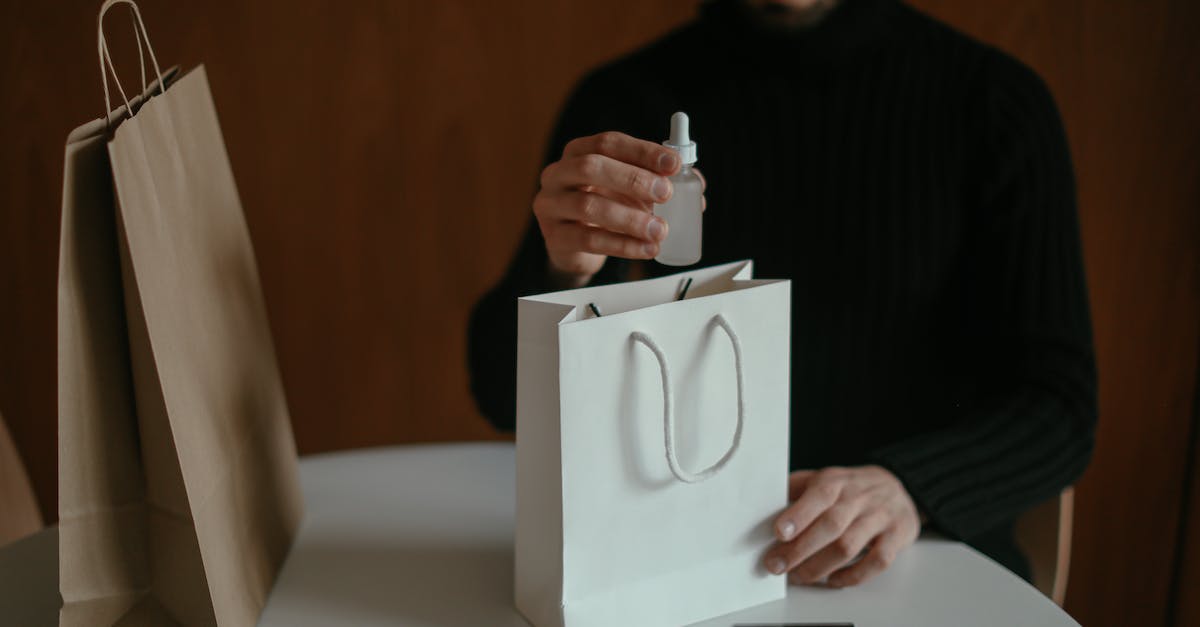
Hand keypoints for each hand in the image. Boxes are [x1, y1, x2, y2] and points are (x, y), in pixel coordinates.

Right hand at [533, 131, 680, 286]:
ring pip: (589, 206)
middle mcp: (558, 173)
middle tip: (666, 194)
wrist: (576, 246)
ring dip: (631, 218)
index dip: (642, 151)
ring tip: (660, 230)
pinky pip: (588, 240)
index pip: (608, 142)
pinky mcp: (554, 236)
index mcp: (578, 152)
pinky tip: (646, 249)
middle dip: (634, 179)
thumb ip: (660, 183)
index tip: (674, 163)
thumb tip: (697, 187)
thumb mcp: (631, 190)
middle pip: (592, 167)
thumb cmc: (606, 207)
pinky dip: (622, 245)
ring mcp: (551, 205)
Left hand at [763, 466, 920, 587]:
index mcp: (836, 482)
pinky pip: (878, 561)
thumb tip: (762, 505)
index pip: (818, 496)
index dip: (798, 515)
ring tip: (798, 576)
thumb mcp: (822, 479)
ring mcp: (879, 518)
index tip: (779, 533)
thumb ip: (795, 489)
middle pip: (830, 526)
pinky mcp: (896, 537)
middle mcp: (858, 499)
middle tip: (777, 565)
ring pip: (849, 546)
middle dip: (800, 550)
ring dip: (820, 566)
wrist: (896, 486)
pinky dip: (854, 575)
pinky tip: (834, 580)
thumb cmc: (850, 488)